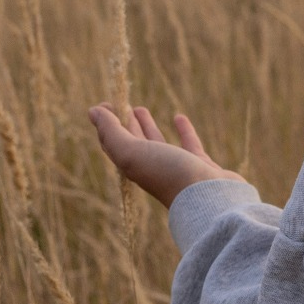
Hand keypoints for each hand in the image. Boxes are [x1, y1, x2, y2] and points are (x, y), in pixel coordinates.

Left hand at [87, 104, 242, 209]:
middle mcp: (153, 169)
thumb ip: (112, 132)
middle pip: (132, 143)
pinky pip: (188, 145)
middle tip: (120, 104)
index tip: (102, 105)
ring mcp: (177, 168)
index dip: (106, 124)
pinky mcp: (200, 167)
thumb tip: (92, 111)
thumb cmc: (168, 175)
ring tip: (140, 109)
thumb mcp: (132, 153)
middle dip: (124, 124)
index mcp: (134, 167)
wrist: (210, 199)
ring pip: (157, 143)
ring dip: (147, 126)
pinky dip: (183, 130)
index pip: (114, 143)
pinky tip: (179, 117)